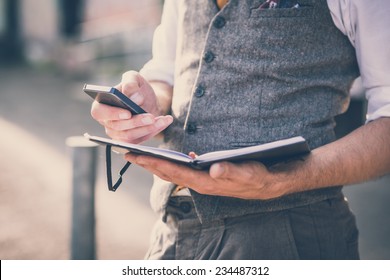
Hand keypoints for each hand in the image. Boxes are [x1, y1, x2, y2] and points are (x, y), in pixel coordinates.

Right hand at [91, 71, 172, 142]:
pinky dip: (154, 131)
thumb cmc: (136, 89)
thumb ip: (131, 83)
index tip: (127, 113)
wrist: (147, 100)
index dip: (112, 114)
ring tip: (162, 119)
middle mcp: (107, 121)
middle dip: (136, 122)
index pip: (99, 112)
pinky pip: (140, 139)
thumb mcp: (133, 79)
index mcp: (101, 105)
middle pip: (118, 126)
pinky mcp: (130, 140)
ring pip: (130, 136)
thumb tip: (134, 98)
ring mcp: (117, 133)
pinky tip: (164, 122)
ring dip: (147, 128)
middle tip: (151, 117)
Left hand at [124, 153, 286, 199]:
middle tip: (127, 154)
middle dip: (147, 164)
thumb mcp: (248, 174)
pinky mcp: (208, 177)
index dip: (153, 163)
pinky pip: (184, 170)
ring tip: (141, 156)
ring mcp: (203, 181)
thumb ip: (231, 172)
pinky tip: (171, 158)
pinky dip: (173, 164)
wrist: (270, 184)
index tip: (135, 156)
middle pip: (169, 173)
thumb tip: (213, 170)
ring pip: (175, 172)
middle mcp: (201, 183)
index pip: (174, 172)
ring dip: (157, 164)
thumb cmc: (259, 177)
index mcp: (206, 182)